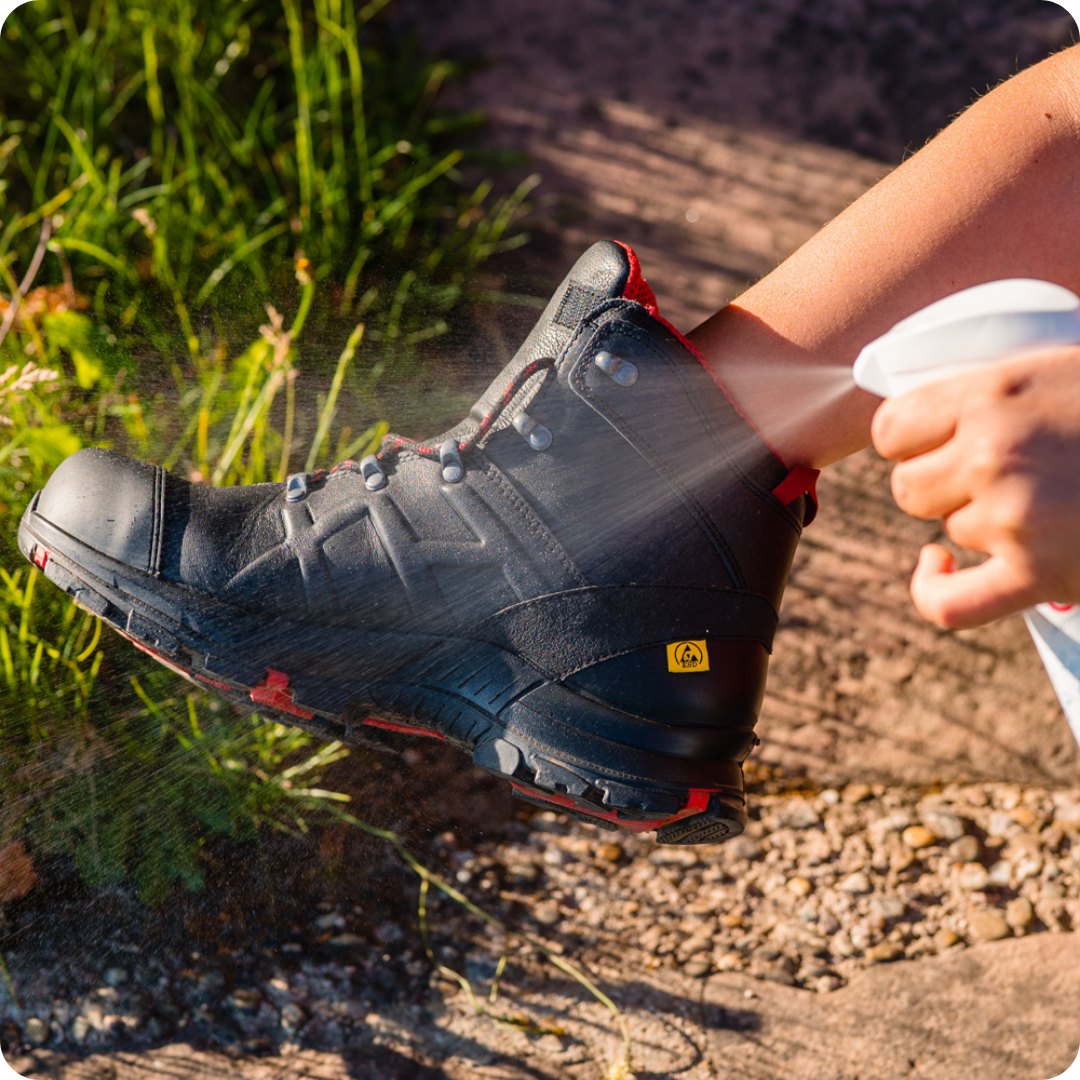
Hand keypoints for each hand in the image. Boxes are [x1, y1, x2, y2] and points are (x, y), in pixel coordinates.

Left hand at [871, 347, 1079, 627]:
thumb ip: (1002, 389)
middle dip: (945, 483)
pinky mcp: (1038, 574)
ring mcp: (1013, 517)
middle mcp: (993, 453)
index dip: (911, 441)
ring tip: (1043, 500)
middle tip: (1000, 474)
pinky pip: (946, 603)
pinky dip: (932, 589)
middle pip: (909, 486)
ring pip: (946, 528)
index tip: (936, 444)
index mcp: (994, 391)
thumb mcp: (1063, 366)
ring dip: (978, 522)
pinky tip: (937, 567)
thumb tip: (946, 414)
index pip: (891, 429)